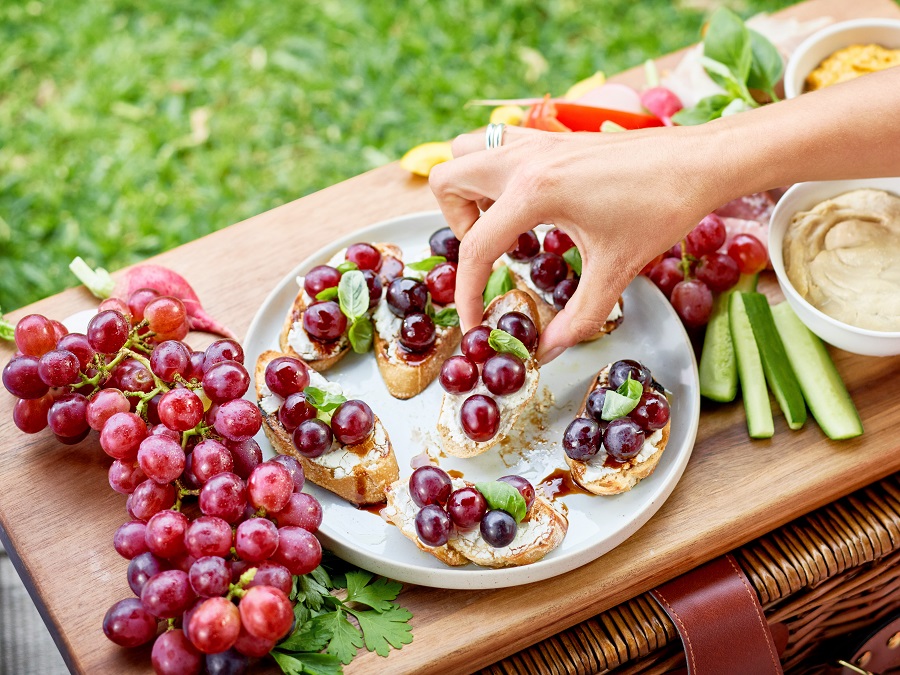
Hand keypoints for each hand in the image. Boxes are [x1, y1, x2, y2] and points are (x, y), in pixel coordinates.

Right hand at [429, 125, 721, 361]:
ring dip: (470, 190)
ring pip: (467, 153)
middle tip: (490, 252)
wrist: (699, 161)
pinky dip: (494, 173)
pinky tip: (528, 203)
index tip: (472, 321)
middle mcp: (524, 159)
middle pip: (447, 181)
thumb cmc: (661, 209)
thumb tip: (549, 350)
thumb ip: (578, 317)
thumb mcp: (616, 270)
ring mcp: (536, 141)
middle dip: (456, 225)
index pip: (476, 248)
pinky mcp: (551, 137)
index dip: (466, 293)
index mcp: (534, 192)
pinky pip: (498, 146)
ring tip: (501, 223)